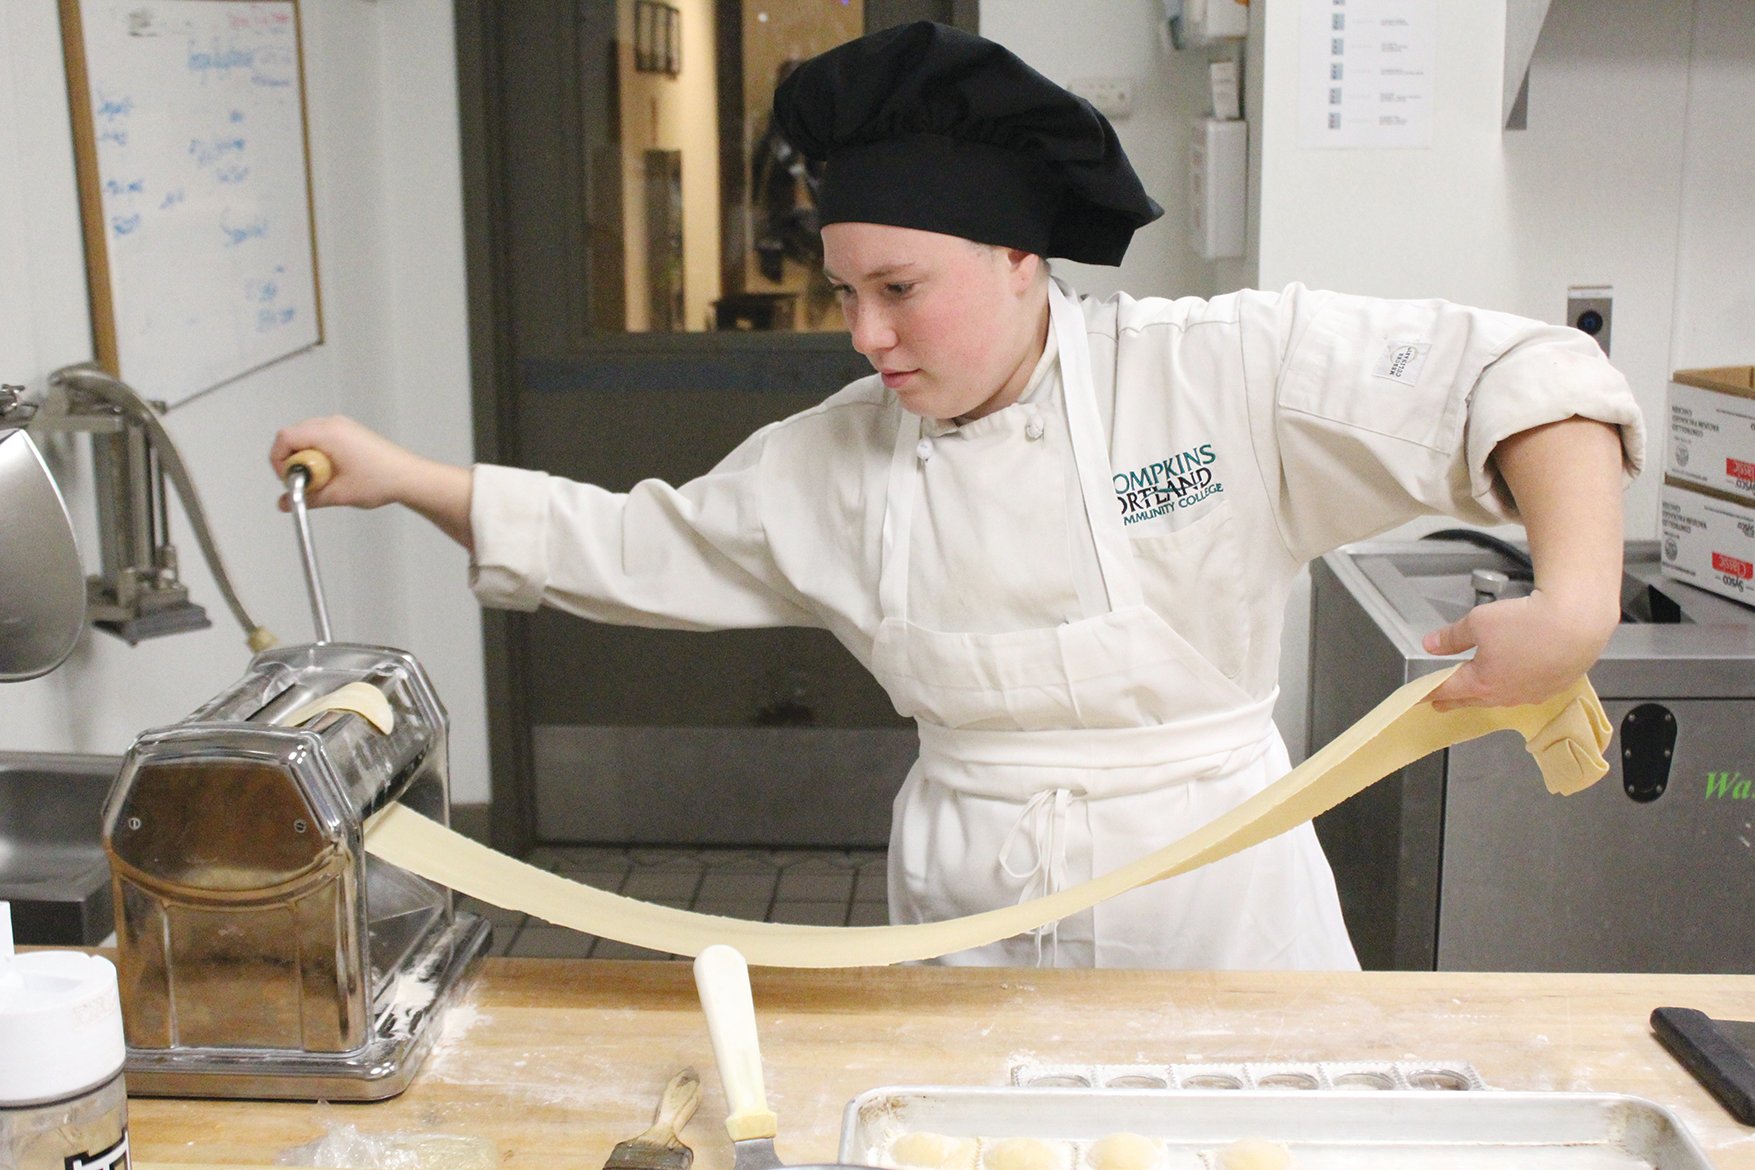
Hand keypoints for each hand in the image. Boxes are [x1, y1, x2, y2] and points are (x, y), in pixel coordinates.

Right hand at [268, 415, 475, 549]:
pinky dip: (320, 457)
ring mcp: (342, 427)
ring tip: (324, 480)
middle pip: (293, 437)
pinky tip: (334, 474)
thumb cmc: (382, 480)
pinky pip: (321, 440)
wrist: (410, 477)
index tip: (289, 480)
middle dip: (293, 462)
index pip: (285, 438)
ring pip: (307, 439)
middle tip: (306, 483)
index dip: (279, 461)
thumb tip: (285, 503)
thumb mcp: (338, 494)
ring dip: (307, 460)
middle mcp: (333, 424)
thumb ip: (307, 497)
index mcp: (328, 433)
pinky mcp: (349, 433)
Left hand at [1421, 588, 1615, 710]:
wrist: (1577, 623)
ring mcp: (1532, 693)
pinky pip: (1527, 690)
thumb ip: (1452, 637)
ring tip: (1477, 691)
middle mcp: (1507, 694)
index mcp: (1482, 683)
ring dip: (1485, 693)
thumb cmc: (1527, 623)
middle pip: (1472, 698)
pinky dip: (1514, 685)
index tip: (1419, 698)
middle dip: (1454, 699)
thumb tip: (1431, 645)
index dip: (1430, 692)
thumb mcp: (1478, 622)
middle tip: (1441, 704)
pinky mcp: (1554, 686)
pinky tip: (1515, 678)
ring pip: (1501, 696)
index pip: (1447, 689)